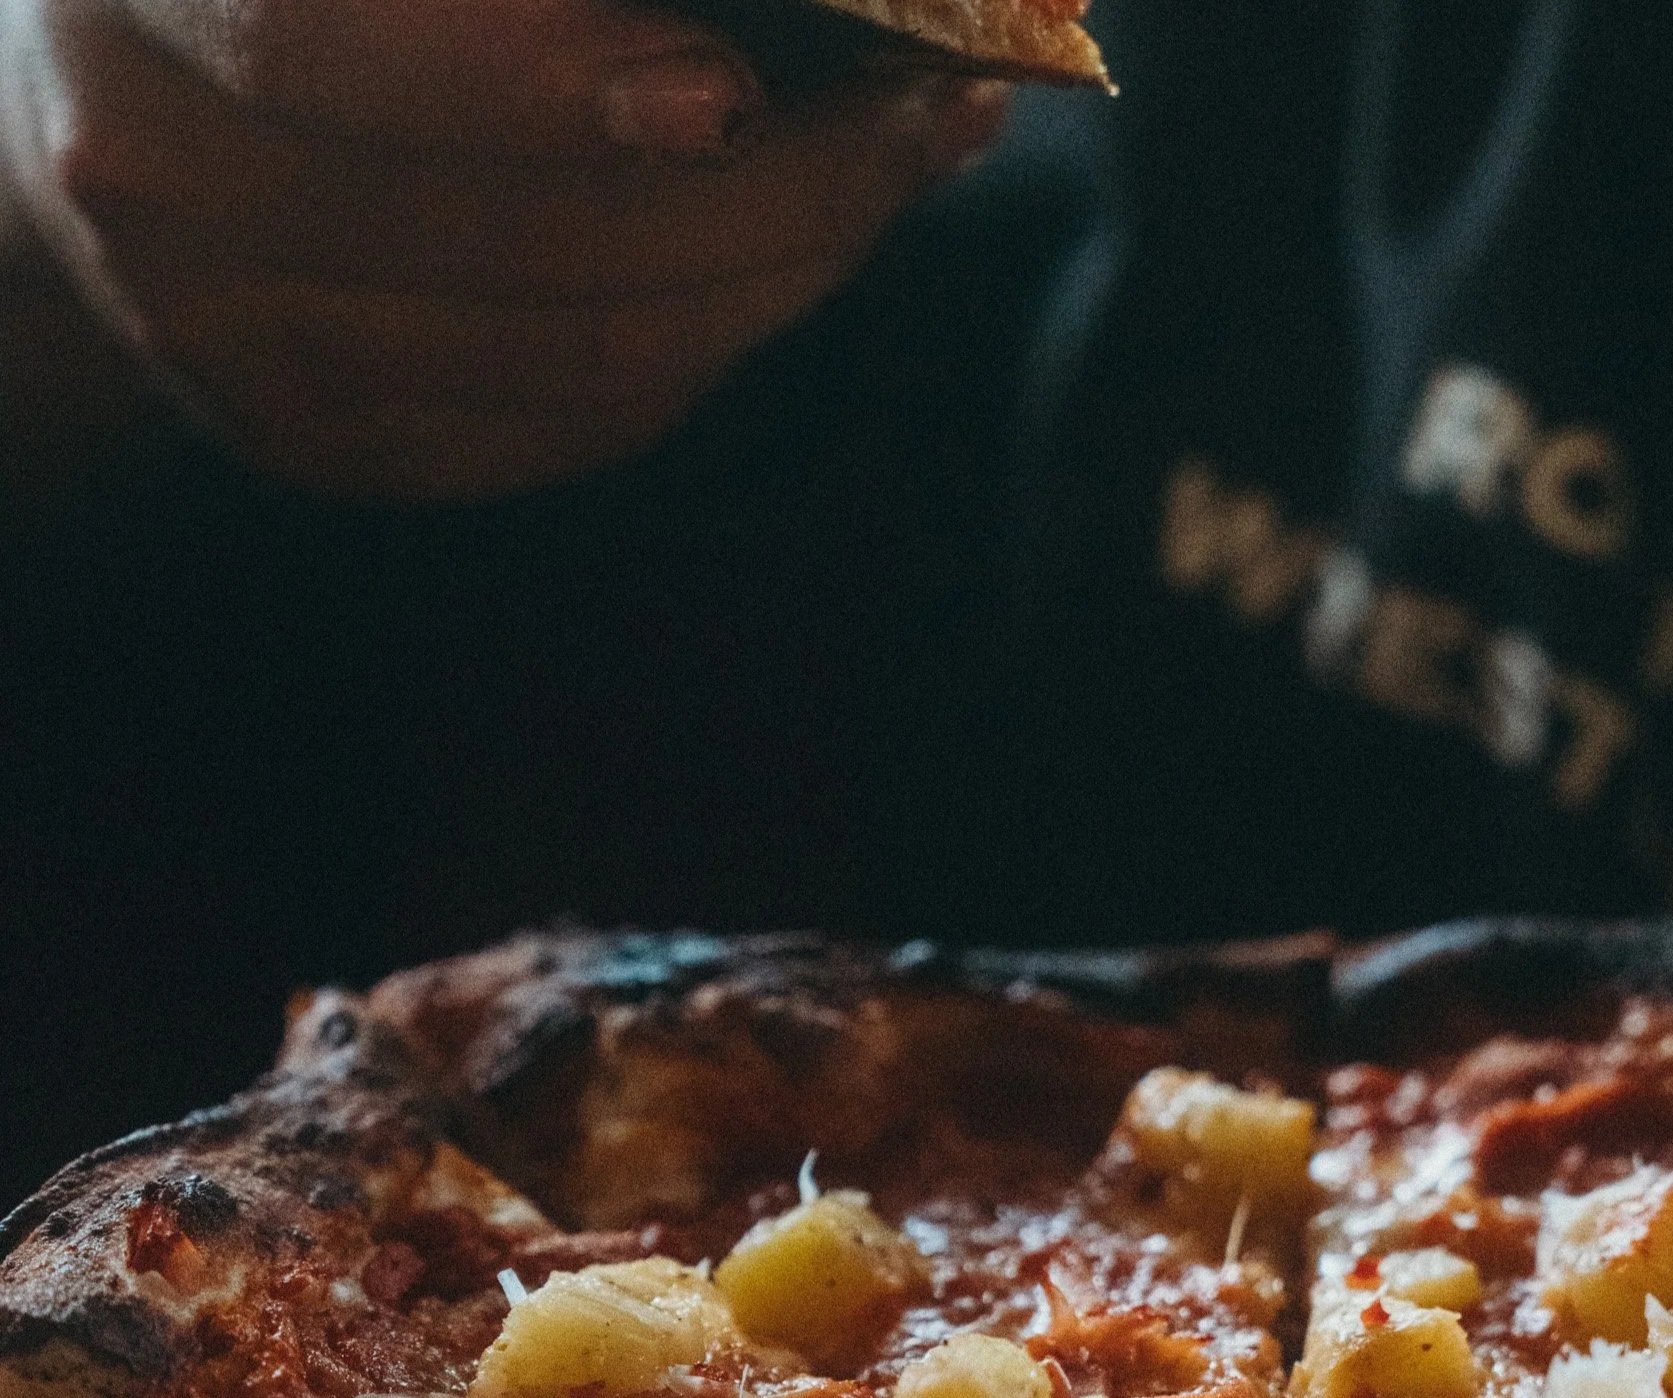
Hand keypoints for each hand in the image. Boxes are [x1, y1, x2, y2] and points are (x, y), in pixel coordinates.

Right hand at [0, 0, 1007, 499]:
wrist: (113, 94)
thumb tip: (783, 10)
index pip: (349, 49)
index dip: (562, 82)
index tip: (734, 85)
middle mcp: (158, 177)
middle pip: (531, 237)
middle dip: (776, 188)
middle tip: (926, 123)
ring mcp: (231, 344)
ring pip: (583, 352)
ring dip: (782, 272)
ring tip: (891, 170)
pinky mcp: (319, 447)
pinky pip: (572, 421)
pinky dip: (706, 341)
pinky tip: (777, 257)